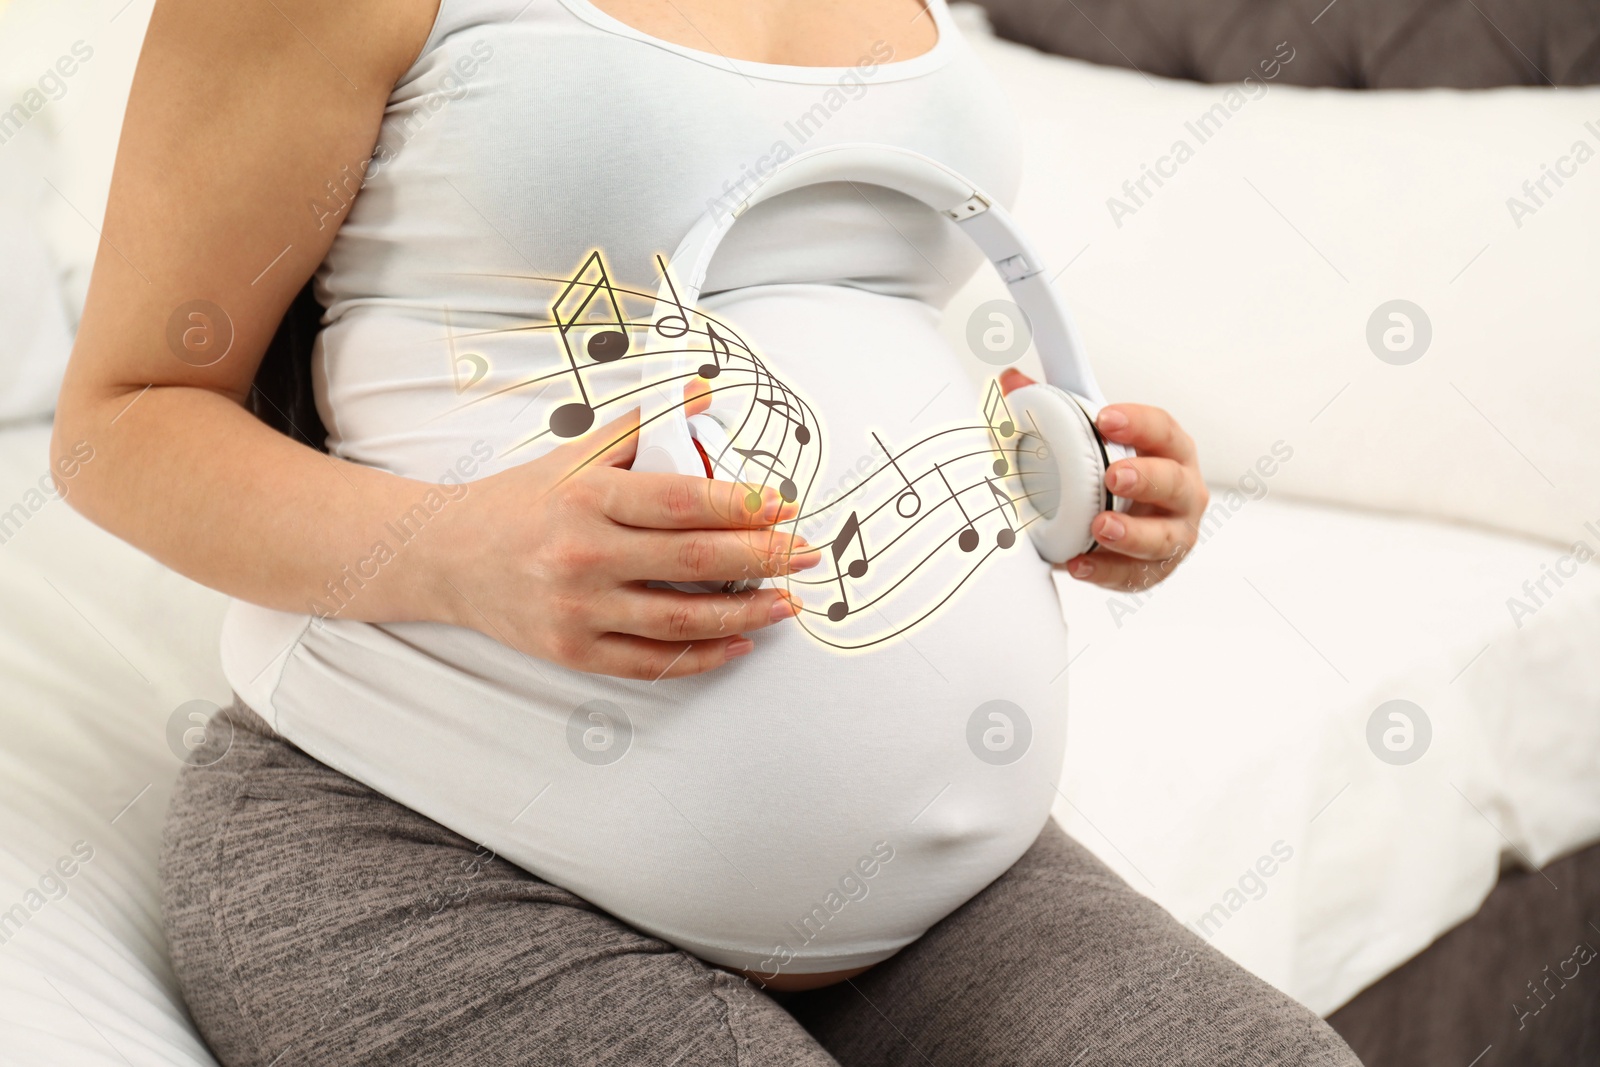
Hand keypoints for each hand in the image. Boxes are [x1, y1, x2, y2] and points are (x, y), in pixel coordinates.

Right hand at [434, 386, 819, 679]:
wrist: (444, 558)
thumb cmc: (519, 502)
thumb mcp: (574, 454)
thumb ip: (641, 426)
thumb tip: (702, 392)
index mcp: (587, 498)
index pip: (682, 500)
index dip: (741, 504)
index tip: (783, 506)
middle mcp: (583, 555)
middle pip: (695, 559)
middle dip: (764, 558)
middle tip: (807, 553)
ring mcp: (578, 609)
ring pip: (683, 618)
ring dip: (747, 613)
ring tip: (788, 602)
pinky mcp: (574, 651)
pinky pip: (654, 661)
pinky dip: (704, 655)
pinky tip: (741, 642)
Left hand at [1000, 369, 1206, 590]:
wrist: (1104, 526)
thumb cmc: (1101, 474)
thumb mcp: (1077, 437)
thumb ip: (1047, 406)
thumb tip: (1011, 379)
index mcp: (1168, 451)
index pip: (1164, 431)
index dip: (1140, 423)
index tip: (1105, 420)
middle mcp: (1182, 492)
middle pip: (1175, 483)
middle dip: (1146, 478)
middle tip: (1113, 476)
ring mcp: (1174, 534)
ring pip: (1164, 537)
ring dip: (1132, 533)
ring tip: (1098, 526)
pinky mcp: (1153, 570)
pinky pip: (1133, 576)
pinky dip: (1106, 572)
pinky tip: (1079, 564)